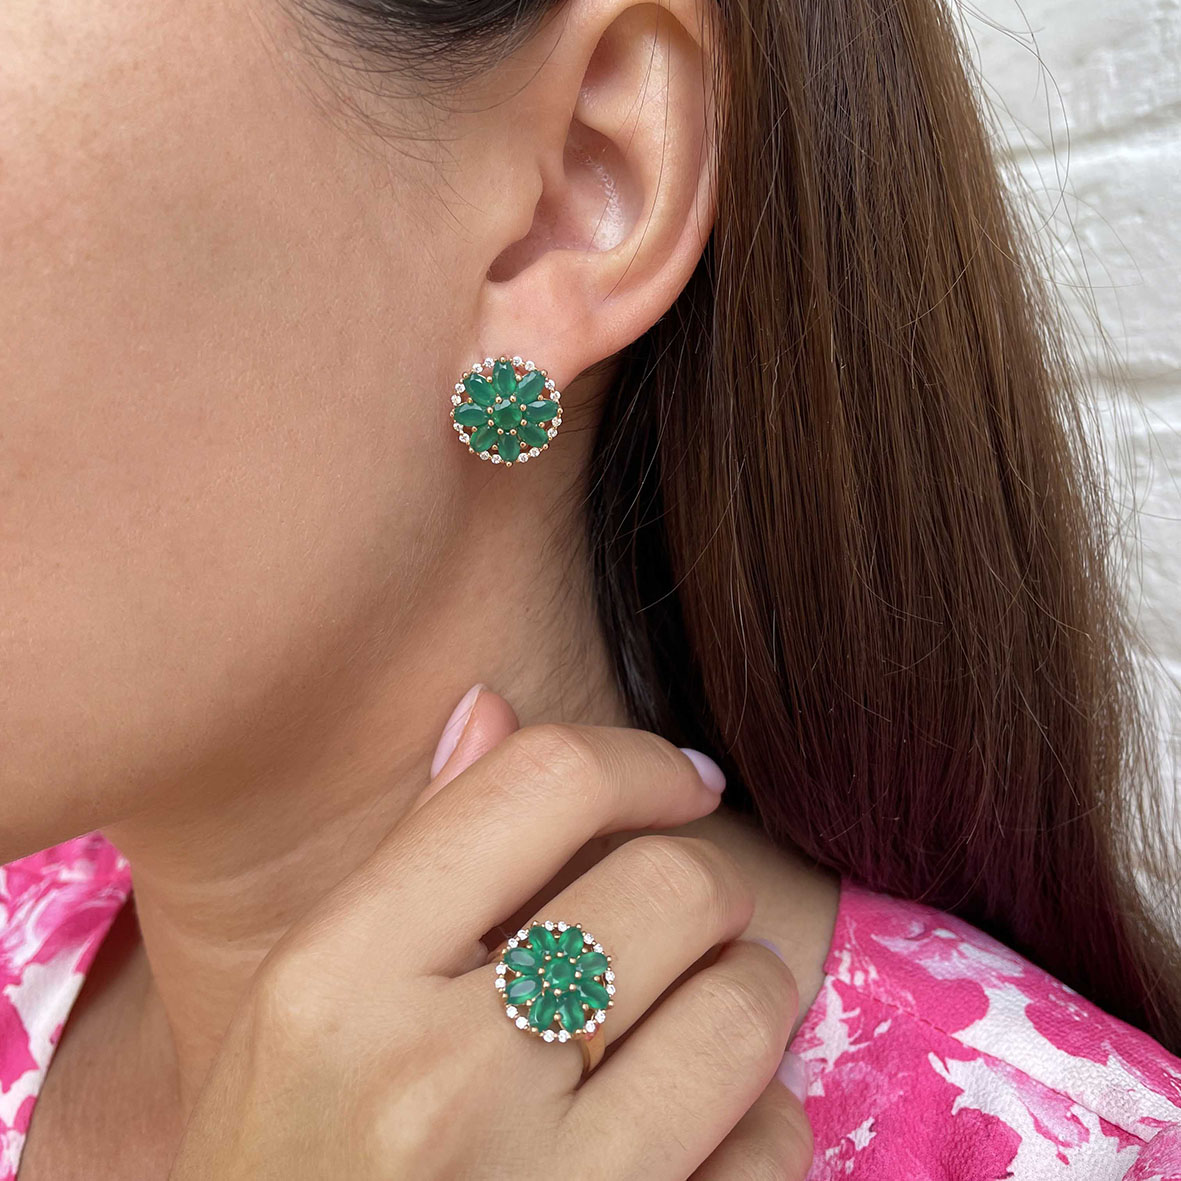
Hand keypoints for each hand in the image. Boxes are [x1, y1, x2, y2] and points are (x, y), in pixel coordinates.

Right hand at [167, 687, 812, 1179]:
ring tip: (692, 1019)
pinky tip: (691, 1137)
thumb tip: (493, 705)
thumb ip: (414, 851)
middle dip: (703, 887)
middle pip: (675, 885)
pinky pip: (771, 1146)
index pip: (544, 783)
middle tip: (683, 920)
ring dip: (743, 995)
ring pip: (744, 1009)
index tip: (681, 780)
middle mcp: (436, 1083)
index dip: (639, 760)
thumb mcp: (305, 1011)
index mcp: (338, 982)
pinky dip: (754, 1125)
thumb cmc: (287, 1169)